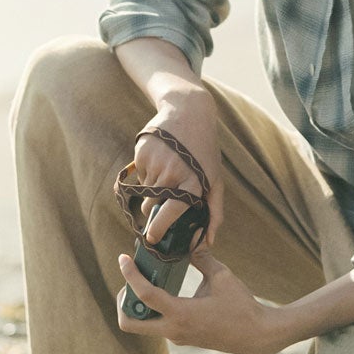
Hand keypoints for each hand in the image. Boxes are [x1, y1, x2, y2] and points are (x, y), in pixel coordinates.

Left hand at [116, 246, 290, 353]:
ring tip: (147, 281)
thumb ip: (202, 258)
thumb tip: (191, 240)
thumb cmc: (241, 305)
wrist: (254, 335)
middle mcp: (173, 330)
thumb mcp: (222, 276)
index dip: (130, 275)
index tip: (123, 258)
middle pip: (129, 323)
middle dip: (123, 301)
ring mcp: (176, 337)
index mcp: (181, 313)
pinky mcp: (182, 338)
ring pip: (142, 326)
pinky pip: (157, 325)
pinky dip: (153, 309)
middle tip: (131, 279)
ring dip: (137, 306)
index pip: (144, 295)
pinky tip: (165, 292)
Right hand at [134, 92, 223, 248]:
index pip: (170, 213)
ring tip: (169, 169)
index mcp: (192, 182)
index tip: (152, 238)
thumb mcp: (215, 178)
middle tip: (166, 192)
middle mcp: (172, 174)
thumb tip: (208, 242)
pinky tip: (161, 158)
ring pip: (143, 191)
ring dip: (152, 187)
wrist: (189, 111)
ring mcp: (155, 163)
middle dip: (155, 207)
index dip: (159, 229)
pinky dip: (146, 172)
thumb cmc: (205, 150)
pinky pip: (138, 175)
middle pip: (151, 206)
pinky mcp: (141, 153)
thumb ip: (214, 211)